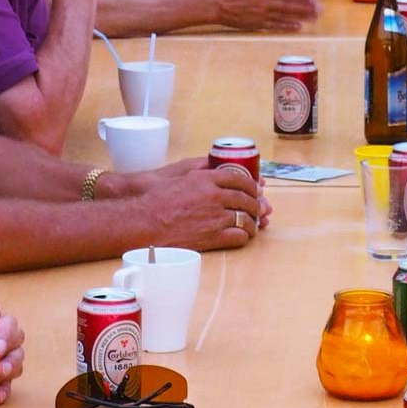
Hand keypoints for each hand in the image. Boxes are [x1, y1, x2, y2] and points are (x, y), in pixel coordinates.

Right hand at [142, 165, 265, 250]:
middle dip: (256, 204)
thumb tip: (216, 171)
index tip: (256, 189)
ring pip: (245, 218)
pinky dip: (244, 236)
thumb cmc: (157, 199)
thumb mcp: (181, 177)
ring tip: (253, 224)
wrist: (146, 222)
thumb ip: (201, 173)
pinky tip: (243, 236)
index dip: (252, 185)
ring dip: (253, 222)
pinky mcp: (212, 236)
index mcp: (207, 179)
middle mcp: (215, 196)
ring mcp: (215, 217)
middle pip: (246, 199)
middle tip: (260, 208)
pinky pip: (238, 236)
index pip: (239, 179)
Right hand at [210, 0, 319, 31]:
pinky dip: (286, 26)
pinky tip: (296, 27)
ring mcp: (261, 15)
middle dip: (307, 8)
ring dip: (301, 17)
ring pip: (285, 17)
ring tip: (314, 19)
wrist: (211, 4)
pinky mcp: (255, 24)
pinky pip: (274, 26)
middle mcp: (265, 3)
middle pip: (290, 6)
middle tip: (320, 10)